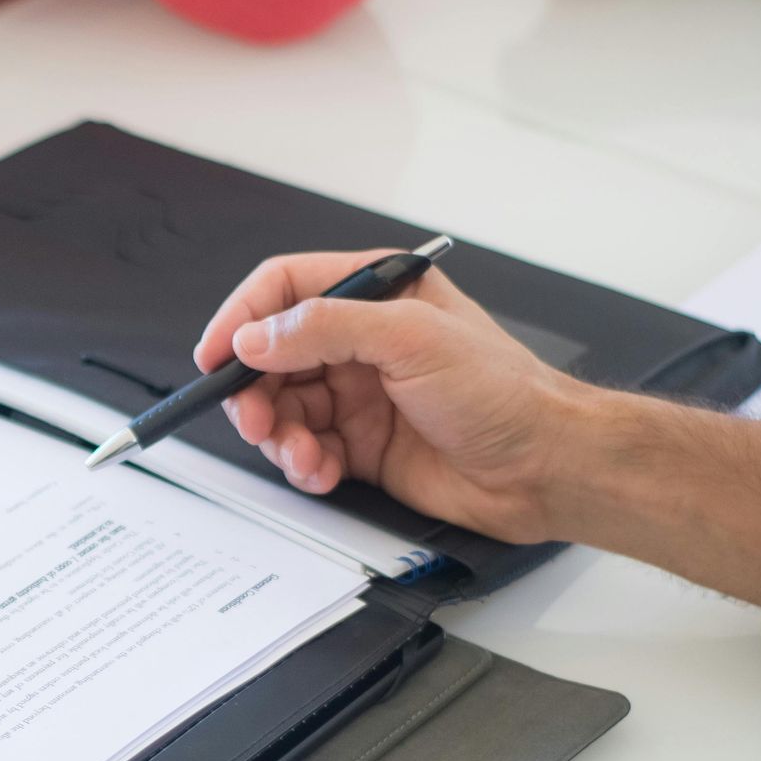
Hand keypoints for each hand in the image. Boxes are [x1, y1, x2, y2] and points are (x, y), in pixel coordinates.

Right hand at [193, 251, 585, 542]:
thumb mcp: (411, 340)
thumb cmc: (503, 393)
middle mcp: (363, 341)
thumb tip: (256, 335)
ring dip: (280, 435)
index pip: (285, 289)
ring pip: (284, 408)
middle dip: (254, 390)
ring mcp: (361, 395)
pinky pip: (308, 451)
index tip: (214, 355)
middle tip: (254, 420)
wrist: (545, 467)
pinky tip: (323, 471)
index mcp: (377, 294)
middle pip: (273, 355)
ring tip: (302, 455)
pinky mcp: (363, 446)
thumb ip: (326, 328)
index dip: (241, 318)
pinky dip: (304, 465)